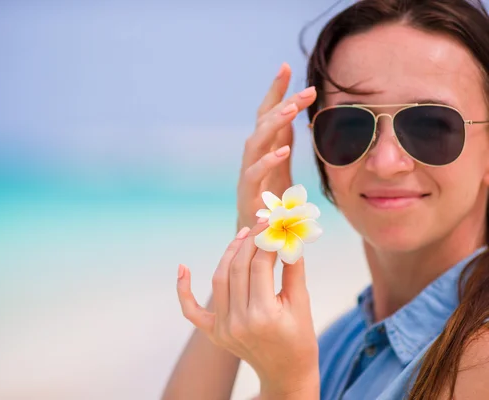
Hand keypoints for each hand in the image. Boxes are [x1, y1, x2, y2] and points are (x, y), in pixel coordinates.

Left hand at [176, 221, 319, 398]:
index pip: (260, 265)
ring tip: (242, 236)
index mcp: (265, 316)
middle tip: (258, 225)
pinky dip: (184, 290)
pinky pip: (191, 310)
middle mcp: (239, 322)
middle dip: (248, 242)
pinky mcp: (213, 333)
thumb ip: (293, 269)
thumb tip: (286, 236)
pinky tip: (182, 267)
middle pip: (237, 268)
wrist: (286, 373)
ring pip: (219, 280)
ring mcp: (222, 329)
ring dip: (229, 254)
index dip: (266, 240)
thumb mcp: (302, 303)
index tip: (272, 225)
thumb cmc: (300, 338)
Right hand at [236, 63, 317, 230]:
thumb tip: (298, 114)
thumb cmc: (270, 201)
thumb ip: (284, 141)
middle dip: (281, 102)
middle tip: (306, 91)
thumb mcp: (281, 167)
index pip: (266, 113)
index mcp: (263, 149)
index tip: (285, 66)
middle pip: (262, 122)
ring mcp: (247, 175)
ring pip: (255, 142)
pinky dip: (267, 161)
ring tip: (291, 110)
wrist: (255, 238)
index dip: (274, 90)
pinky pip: (254, 174)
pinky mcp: (247, 195)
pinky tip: (283, 151)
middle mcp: (252, 158)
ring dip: (272, 124)